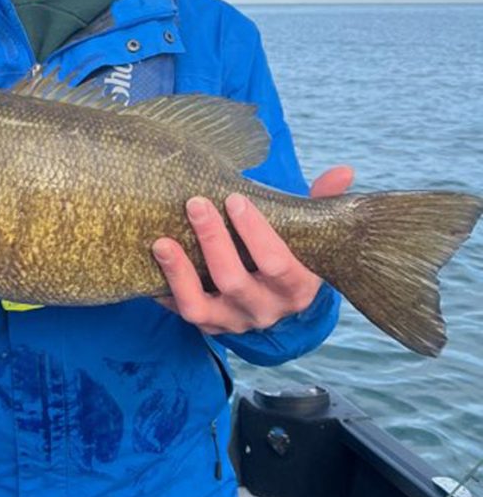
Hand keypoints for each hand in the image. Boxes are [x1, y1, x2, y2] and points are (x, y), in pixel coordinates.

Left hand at [152, 165, 353, 335]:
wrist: (279, 303)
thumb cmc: (291, 254)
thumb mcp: (308, 234)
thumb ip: (321, 202)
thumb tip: (345, 171)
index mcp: (295, 288)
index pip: (277, 264)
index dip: (256, 233)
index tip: (236, 199)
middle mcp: (263, 310)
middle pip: (234, 281)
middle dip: (213, 240)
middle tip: (196, 203)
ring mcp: (231, 321)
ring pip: (199, 305)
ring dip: (179, 273)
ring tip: (162, 242)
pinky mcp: (206, 324)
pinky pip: (180, 312)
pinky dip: (163, 289)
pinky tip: (152, 262)